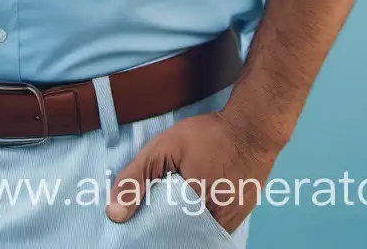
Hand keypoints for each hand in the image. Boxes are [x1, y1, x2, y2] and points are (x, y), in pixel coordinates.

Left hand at [104, 109, 280, 233]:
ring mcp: (228, 225)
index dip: (147, 232)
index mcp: (196, 218)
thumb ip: (137, 178)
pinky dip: (194, 220)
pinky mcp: (235, 217)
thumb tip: (113, 214)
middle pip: (179, 239)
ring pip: (195, 234)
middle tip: (145, 217)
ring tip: (164, 211)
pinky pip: (208, 227)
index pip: (164, 239)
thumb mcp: (166, 148)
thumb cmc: (211, 136)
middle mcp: (215, 229)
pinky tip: (184, 206)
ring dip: (179, 226)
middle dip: (162, 230)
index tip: (133, 225)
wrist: (254, 128)